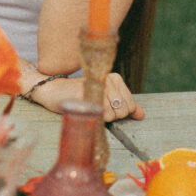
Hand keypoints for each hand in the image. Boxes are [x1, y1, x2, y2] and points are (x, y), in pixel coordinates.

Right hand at [20, 68, 144, 120]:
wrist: (53, 90)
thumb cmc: (80, 95)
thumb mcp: (104, 97)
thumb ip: (124, 104)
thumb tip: (142, 115)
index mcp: (114, 78)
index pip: (131, 105)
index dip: (119, 112)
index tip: (104, 105)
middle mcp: (108, 79)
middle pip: (124, 110)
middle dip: (112, 116)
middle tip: (96, 107)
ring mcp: (99, 87)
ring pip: (114, 115)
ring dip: (103, 117)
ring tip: (90, 107)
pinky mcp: (89, 95)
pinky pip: (103, 115)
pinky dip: (96, 117)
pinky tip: (86, 109)